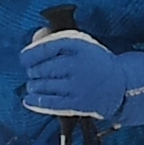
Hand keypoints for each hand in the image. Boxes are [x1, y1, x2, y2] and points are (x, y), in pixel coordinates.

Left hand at [22, 34, 143, 124]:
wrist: (119, 84)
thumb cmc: (93, 61)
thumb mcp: (80, 43)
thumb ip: (56, 40)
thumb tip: (31, 43)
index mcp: (78, 45)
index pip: (45, 48)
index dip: (30, 55)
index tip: (24, 59)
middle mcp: (77, 64)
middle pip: (42, 69)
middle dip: (33, 72)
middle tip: (33, 73)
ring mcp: (77, 86)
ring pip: (44, 86)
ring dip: (34, 86)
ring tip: (34, 85)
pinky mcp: (78, 104)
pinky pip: (50, 103)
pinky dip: (35, 102)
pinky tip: (28, 100)